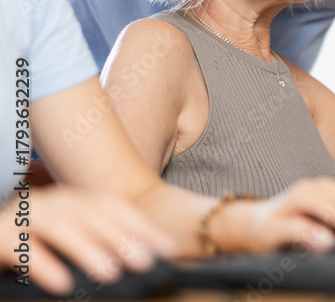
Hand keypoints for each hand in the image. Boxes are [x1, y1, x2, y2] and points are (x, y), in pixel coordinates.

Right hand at [0, 186, 173, 295]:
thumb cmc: (31, 247)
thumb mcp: (70, 241)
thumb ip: (100, 245)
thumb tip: (143, 257)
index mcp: (72, 202)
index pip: (113, 208)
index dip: (141, 225)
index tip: (167, 248)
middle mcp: (51, 203)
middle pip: (90, 214)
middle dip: (121, 237)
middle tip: (145, 262)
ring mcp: (24, 217)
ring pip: (59, 225)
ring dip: (87, 248)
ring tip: (109, 273)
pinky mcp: (0, 237)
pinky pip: (22, 248)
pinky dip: (42, 264)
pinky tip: (61, 283)